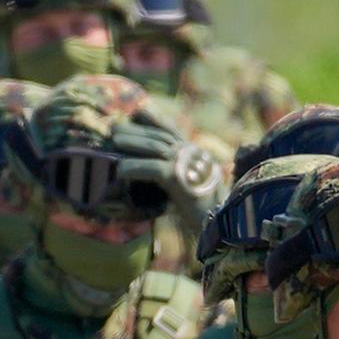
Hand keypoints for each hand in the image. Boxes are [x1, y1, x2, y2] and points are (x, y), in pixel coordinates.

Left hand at [108, 118, 224, 216]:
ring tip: (114, 141)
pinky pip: (154, 169)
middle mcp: (192, 155)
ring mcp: (188, 165)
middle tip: (114, 128)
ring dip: (133, 143)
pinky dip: (135, 168)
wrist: (224, 225)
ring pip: (156, 148)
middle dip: (137, 130)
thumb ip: (179, 177)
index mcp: (196, 155)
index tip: (137, 113)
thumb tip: (159, 175)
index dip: (155, 119)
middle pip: (160, 136)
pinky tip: (120, 170)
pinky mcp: (180, 179)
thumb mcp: (193, 187)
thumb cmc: (209, 212)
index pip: (173, 131)